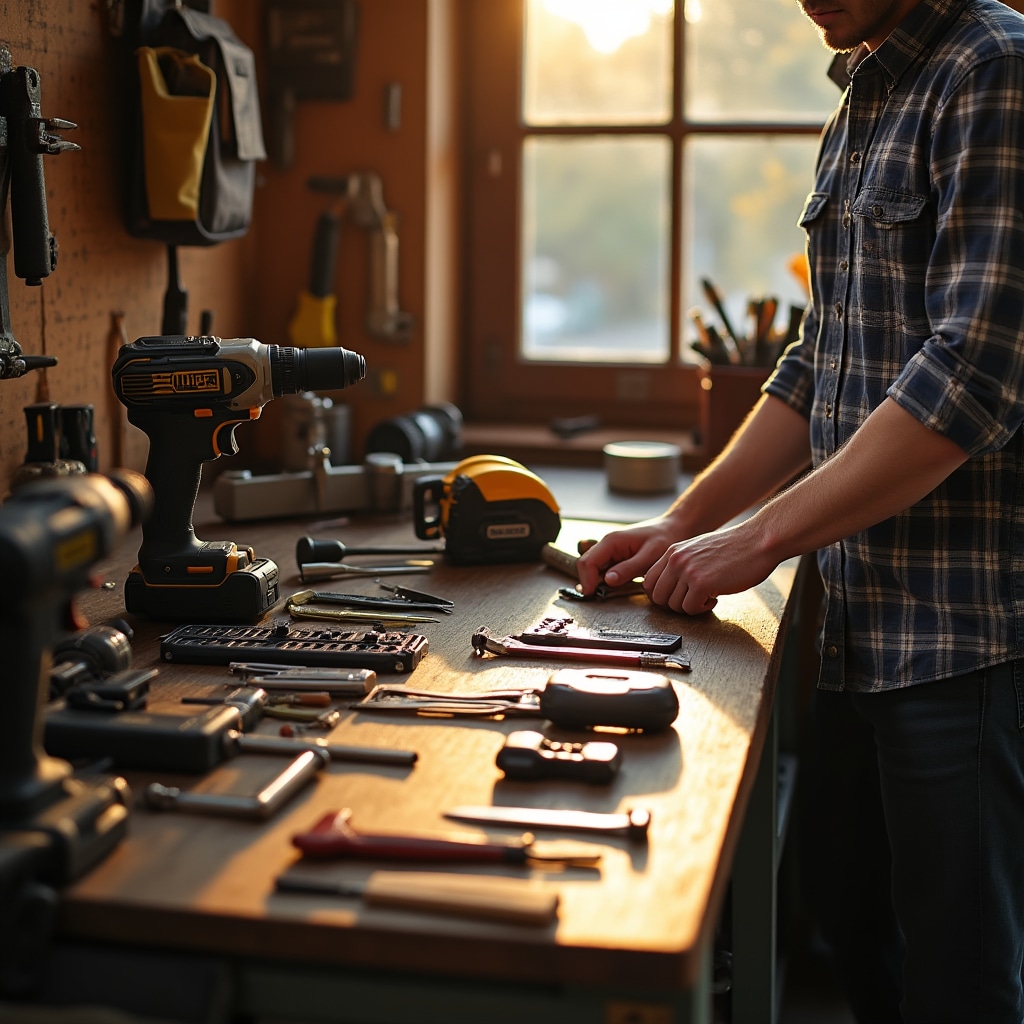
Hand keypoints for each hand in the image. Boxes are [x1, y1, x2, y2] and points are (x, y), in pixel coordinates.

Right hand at [575, 517, 683, 595]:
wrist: (674, 529)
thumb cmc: (665, 539)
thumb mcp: (650, 556)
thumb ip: (628, 568)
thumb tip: (608, 580)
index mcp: (612, 541)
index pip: (587, 562)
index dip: (587, 580)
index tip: (593, 595)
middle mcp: (607, 544)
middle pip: (585, 565)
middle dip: (588, 582)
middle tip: (598, 598)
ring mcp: (610, 550)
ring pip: (592, 568)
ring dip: (595, 581)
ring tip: (606, 594)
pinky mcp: (615, 556)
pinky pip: (602, 569)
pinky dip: (603, 579)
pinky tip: (614, 587)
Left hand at [643, 522, 776, 614]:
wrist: (759, 541)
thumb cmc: (735, 547)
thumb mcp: (699, 549)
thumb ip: (682, 563)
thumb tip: (672, 585)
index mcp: (673, 552)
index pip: (649, 581)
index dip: (662, 595)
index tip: (677, 597)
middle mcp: (676, 560)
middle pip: (657, 596)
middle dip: (674, 605)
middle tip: (692, 601)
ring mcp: (687, 571)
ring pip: (673, 605)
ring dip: (690, 607)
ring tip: (706, 597)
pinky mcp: (701, 583)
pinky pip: (690, 608)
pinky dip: (702, 609)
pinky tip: (714, 598)